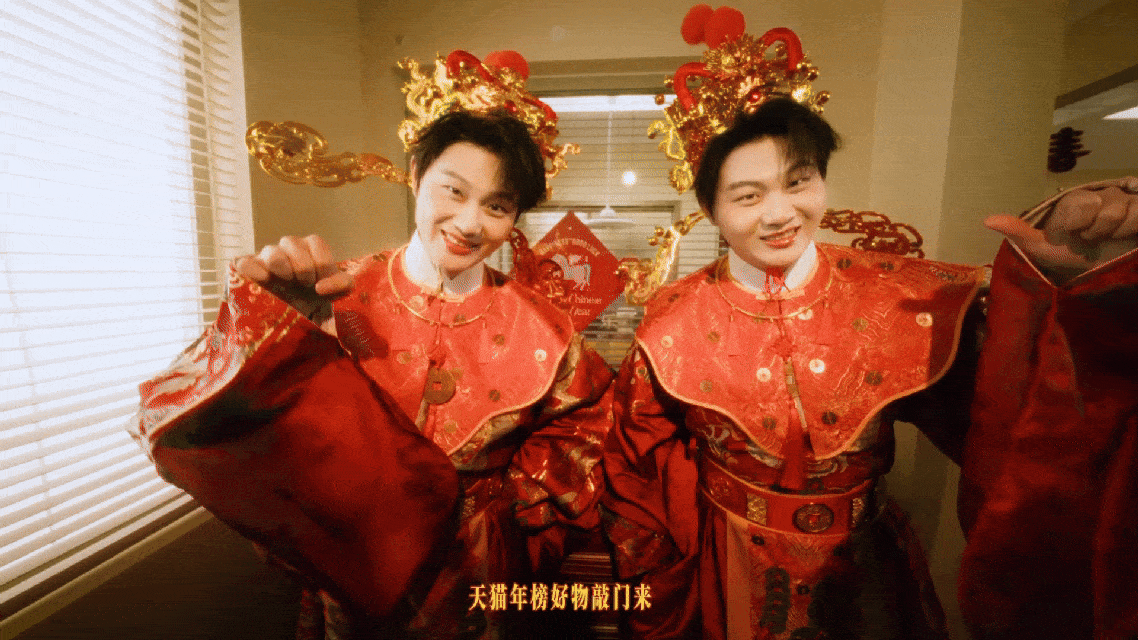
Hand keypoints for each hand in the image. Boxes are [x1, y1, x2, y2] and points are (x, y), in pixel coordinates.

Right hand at [234, 235, 351, 334]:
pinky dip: (252, 269)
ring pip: (271, 251)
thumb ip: (342, 285)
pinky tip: (262, 280)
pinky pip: (244, 262)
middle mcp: (288, 251)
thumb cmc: (318, 304)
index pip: (315, 242)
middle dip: (302, 265)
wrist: (296, 322)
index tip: (321, 283)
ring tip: (287, 281)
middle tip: (305, 283)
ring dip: (281, 265)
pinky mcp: (250, 272)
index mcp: (310, 251)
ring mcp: (267, 260)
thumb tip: (321, 287)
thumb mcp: (338, 295)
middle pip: (291, 242)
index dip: (321, 262)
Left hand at [985, 177, 1137, 281]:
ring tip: (1108, 237)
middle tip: (1089, 238)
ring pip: (1120, 211)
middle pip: (1098, 207)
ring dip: (1113, 232)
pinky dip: (1132, 228)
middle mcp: (1097, 195)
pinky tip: (1127, 234)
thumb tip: (987, 220)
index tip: (1072, 235)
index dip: (1074, 226)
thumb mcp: (1044, 246)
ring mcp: (1121, 199)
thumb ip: (1019, 231)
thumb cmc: (1074, 253)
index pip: (1075, 208)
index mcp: (1072, 201)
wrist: (1109, 264)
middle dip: (1094, 229)